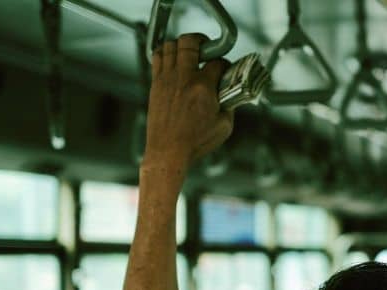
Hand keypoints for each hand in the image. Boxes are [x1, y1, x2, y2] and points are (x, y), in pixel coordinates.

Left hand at [142, 33, 233, 191]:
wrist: (168, 151)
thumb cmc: (196, 142)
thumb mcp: (224, 126)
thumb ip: (230, 106)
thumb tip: (230, 94)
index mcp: (203, 87)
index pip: (217, 62)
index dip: (225, 63)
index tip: (226, 69)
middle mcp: (183, 78)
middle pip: (190, 42)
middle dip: (201, 41)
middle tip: (207, 47)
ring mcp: (166, 79)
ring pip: (170, 45)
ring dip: (182, 45)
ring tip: (189, 52)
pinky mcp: (156, 85)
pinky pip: (157, 57)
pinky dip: (165, 52)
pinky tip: (173, 60)